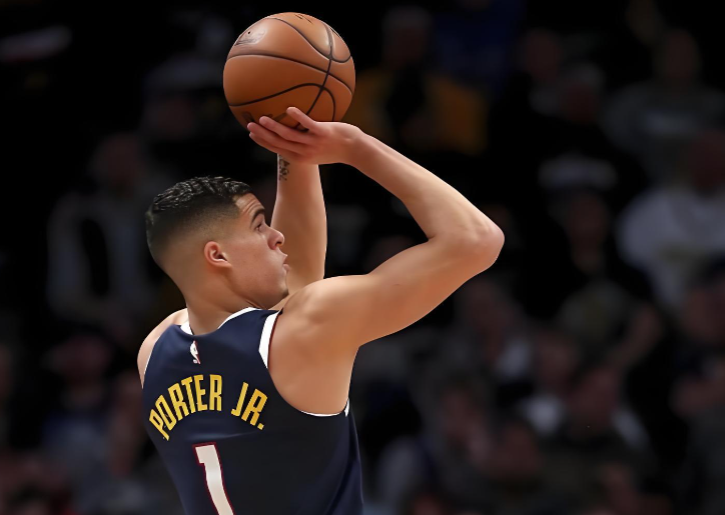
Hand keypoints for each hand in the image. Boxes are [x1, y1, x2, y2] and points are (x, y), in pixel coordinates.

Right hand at [247, 107, 362, 165]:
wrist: (357, 150)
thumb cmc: (338, 148)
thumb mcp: (319, 150)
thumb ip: (306, 143)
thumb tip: (296, 130)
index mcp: (302, 158)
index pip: (279, 150)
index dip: (264, 143)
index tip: (252, 134)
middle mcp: (306, 152)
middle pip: (280, 143)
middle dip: (263, 136)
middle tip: (249, 126)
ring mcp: (314, 143)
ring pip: (290, 136)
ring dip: (275, 127)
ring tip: (262, 118)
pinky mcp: (324, 133)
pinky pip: (309, 125)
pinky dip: (298, 117)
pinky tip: (289, 108)